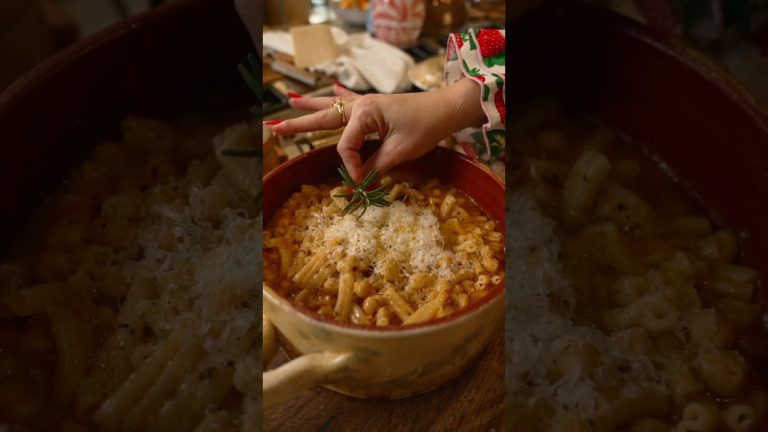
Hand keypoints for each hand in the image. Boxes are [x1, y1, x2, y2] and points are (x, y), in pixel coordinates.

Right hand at [270, 80, 484, 181]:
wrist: (446, 109)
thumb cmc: (425, 127)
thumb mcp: (399, 152)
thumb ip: (375, 166)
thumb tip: (357, 181)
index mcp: (364, 114)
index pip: (344, 147)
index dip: (350, 167)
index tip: (361, 181)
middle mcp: (360, 106)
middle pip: (323, 119)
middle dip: (298, 124)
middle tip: (274, 128)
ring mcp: (367, 103)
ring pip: (331, 107)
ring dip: (311, 107)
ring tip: (289, 102)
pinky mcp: (375, 106)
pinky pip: (351, 101)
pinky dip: (338, 97)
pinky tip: (331, 88)